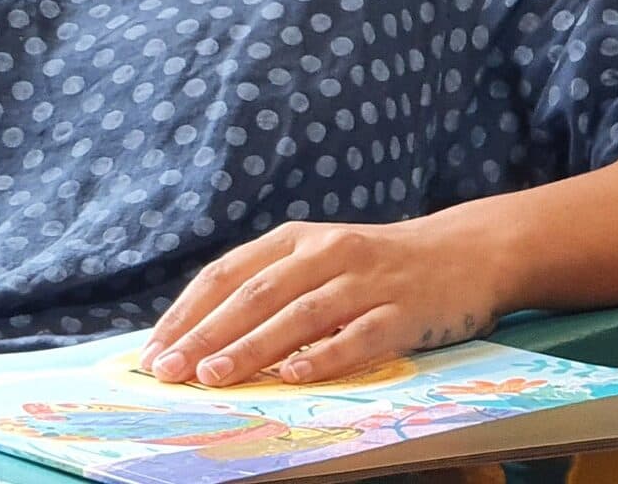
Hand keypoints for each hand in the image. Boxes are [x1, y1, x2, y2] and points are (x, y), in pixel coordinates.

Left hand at [139, 215, 505, 386]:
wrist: (463, 252)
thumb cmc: (375, 265)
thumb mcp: (317, 259)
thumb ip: (268, 287)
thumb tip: (202, 334)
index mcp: (293, 239)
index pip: (226, 274)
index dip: (187, 311)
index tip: (154, 349)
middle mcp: (324, 253)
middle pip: (254, 296)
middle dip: (206, 334)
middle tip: (169, 369)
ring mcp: (365, 280)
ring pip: (298, 316)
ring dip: (252, 348)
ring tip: (214, 376)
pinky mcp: (403, 310)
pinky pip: (359, 337)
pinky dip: (324, 357)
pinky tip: (292, 377)